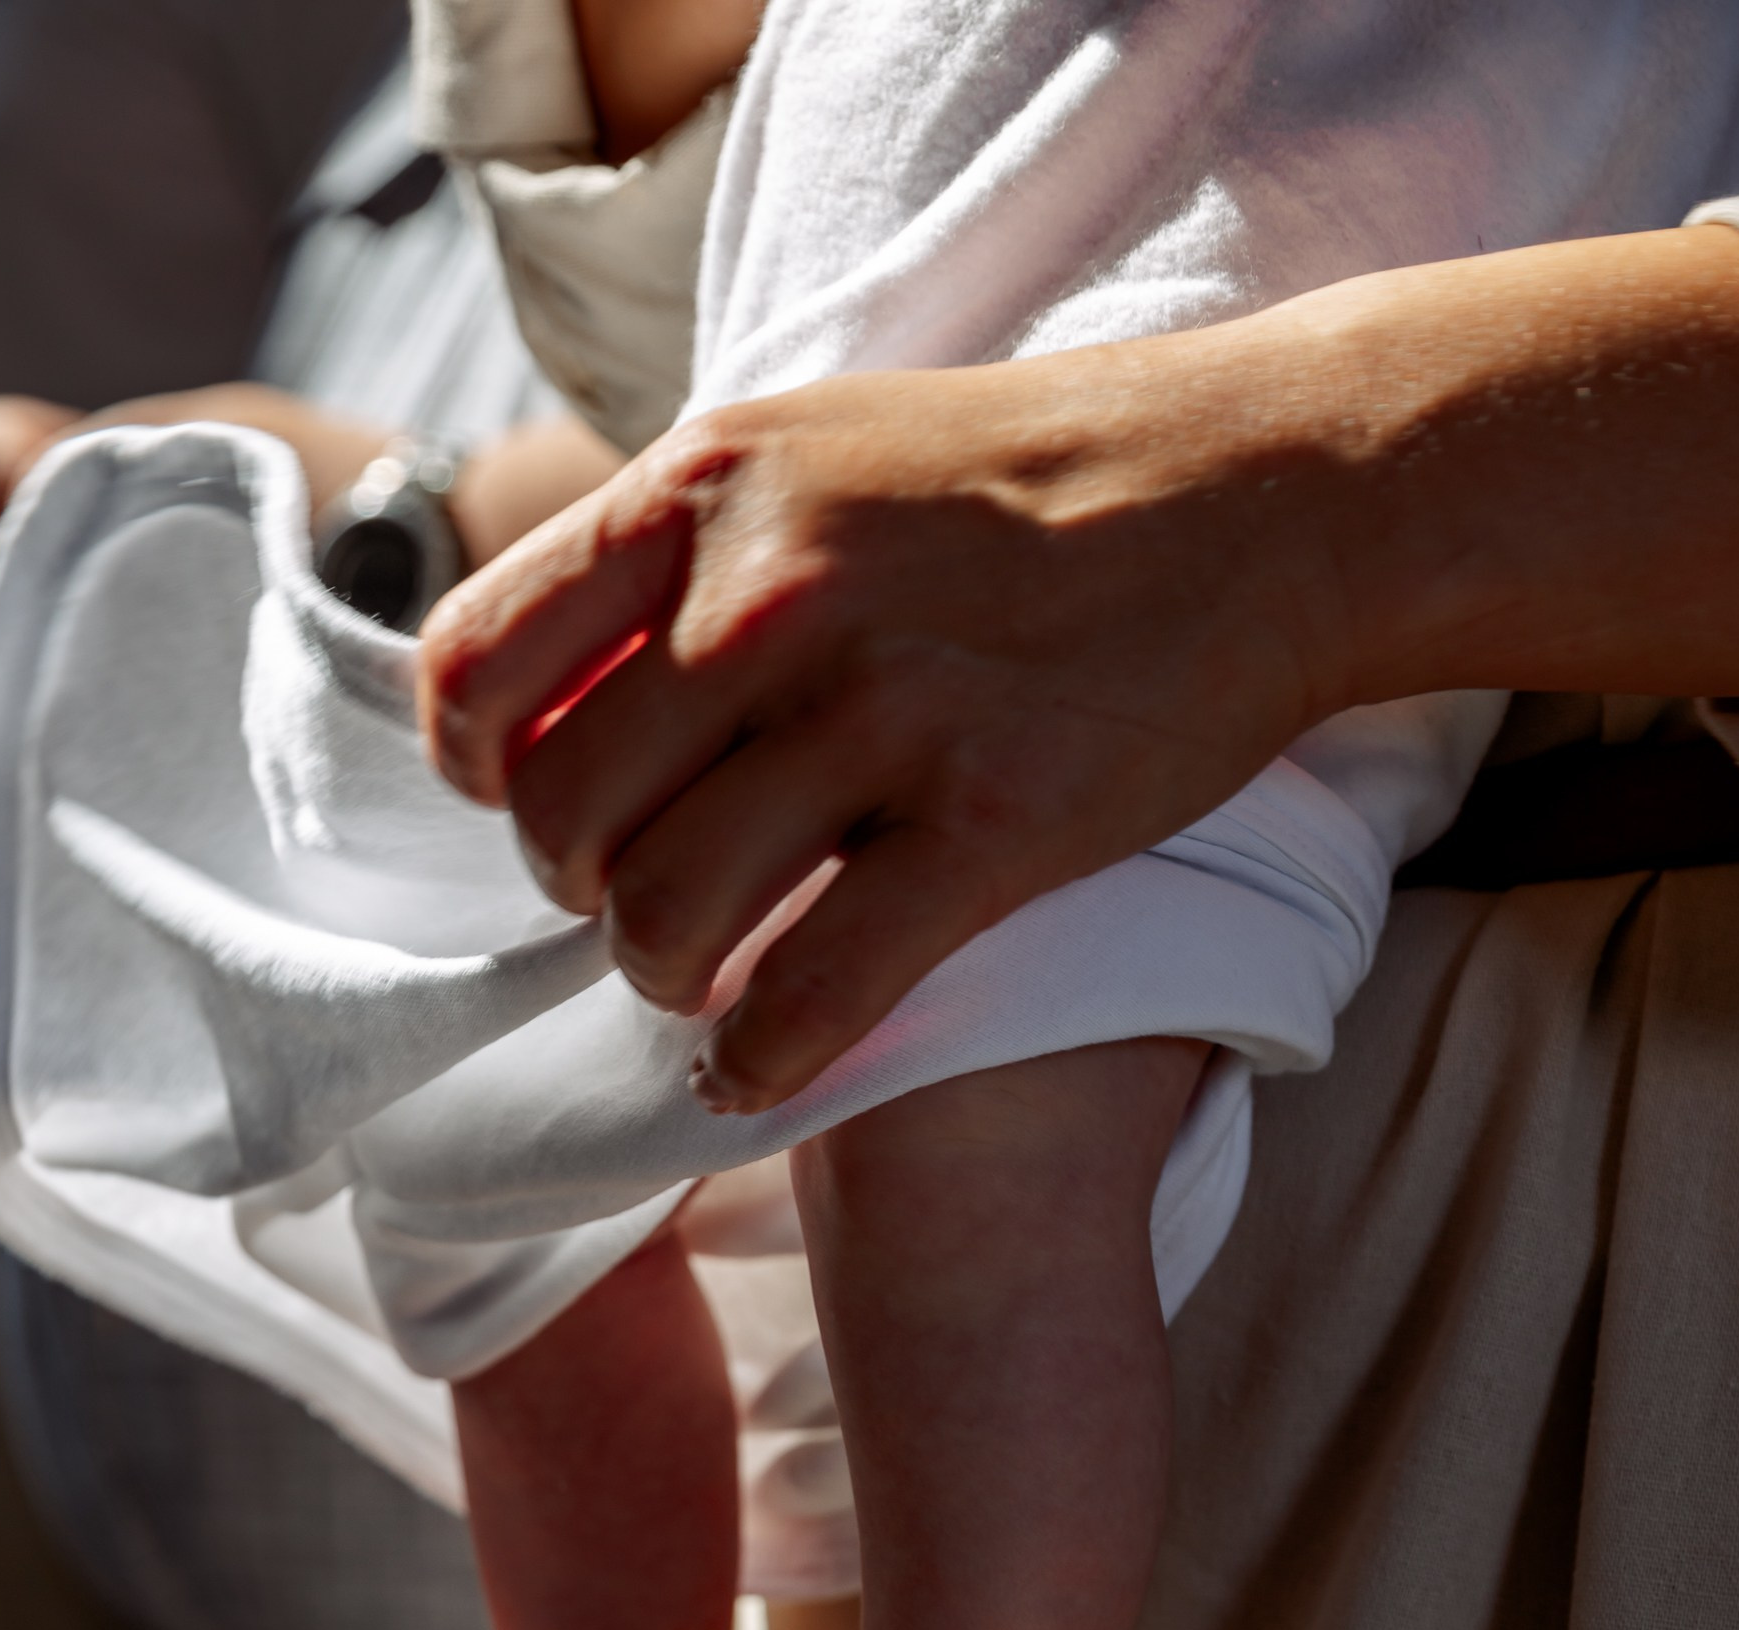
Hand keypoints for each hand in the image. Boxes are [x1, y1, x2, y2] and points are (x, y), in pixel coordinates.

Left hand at [418, 341, 1330, 1108]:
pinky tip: (755, 1071)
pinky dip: (756, 1064)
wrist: (1261, 489)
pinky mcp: (988, 825)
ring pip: (664, 921)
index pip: (477, 674)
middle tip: (650, 907)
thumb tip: (557, 686)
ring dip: (666, 983)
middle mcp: (767, 596)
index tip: (538, 809)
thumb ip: (684, 550)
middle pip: (562, 822)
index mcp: (704, 492)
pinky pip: (809, 996)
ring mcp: (879, 711)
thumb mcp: (816, 449)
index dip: (484, 777)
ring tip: (709, 982)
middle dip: (587, 896)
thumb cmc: (1028, 485)